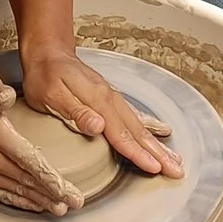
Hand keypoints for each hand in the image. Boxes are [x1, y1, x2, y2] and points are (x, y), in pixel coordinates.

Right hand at [0, 69, 88, 214]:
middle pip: (24, 179)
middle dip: (52, 192)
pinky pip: (1, 195)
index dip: (47, 175)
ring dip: (39, 201)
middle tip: (76, 202)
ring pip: (15, 190)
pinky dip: (21, 202)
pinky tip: (37, 206)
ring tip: (61, 208)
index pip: (26, 158)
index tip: (66, 186)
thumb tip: (8, 95)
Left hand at [20, 44, 182, 178]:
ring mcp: (112, 98)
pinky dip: (150, 126)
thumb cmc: (45, 74)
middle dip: (158, 153)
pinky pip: (134, 115)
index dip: (138, 153)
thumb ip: (75, 111)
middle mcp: (110, 99)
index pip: (121, 134)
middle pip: (137, 132)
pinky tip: (162, 132)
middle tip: (177, 170)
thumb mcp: (50, 94)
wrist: (48, 51)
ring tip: (175, 159)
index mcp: (97, 100)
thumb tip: (98, 126)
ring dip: (158, 144)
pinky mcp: (110, 98)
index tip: (155, 168)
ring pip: (139, 125)